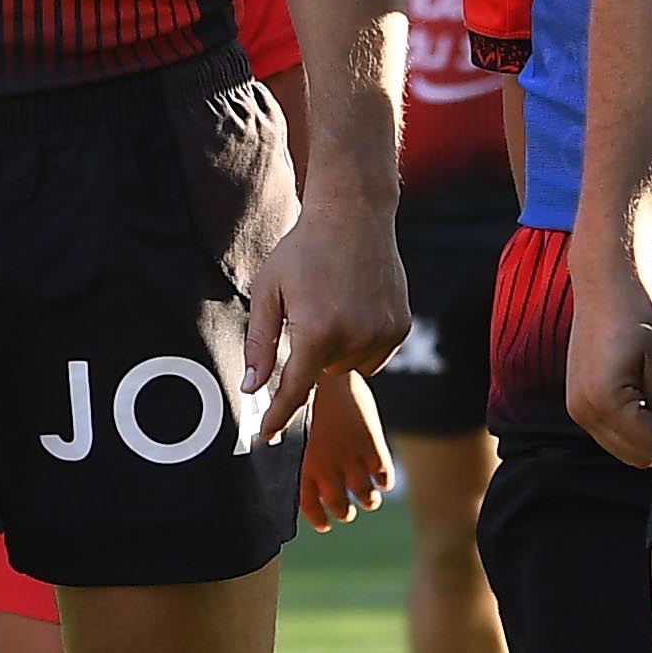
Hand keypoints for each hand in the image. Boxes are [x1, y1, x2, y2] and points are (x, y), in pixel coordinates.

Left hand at [240, 197, 408, 450]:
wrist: (353, 215)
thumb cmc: (303, 250)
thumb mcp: (268, 292)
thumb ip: (259, 344)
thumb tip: (251, 388)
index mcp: (316, 332)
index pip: (294, 391)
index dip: (279, 417)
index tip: (267, 437)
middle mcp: (354, 339)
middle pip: (322, 374)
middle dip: (310, 352)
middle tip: (309, 311)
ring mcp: (382, 335)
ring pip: (349, 368)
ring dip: (337, 349)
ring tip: (334, 305)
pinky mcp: (400, 328)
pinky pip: (374, 356)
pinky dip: (361, 343)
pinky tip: (355, 307)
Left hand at [296, 365, 396, 529]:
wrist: (321, 366)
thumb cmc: (294, 391)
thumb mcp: (284, 425)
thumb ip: (286, 447)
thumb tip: (275, 456)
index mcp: (300, 466)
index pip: (310, 507)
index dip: (319, 518)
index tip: (324, 522)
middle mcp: (326, 468)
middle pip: (340, 507)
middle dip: (344, 512)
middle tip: (346, 511)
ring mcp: (351, 458)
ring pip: (366, 499)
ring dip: (368, 502)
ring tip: (368, 500)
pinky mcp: (372, 445)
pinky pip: (385, 476)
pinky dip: (385, 482)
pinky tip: (383, 480)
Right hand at [564, 251, 651, 469]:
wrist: (604, 283)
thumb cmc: (639, 314)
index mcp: (605, 400)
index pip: (650, 447)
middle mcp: (583, 411)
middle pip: (634, 455)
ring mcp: (576, 408)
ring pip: (622, 447)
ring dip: (645, 436)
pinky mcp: (577, 401)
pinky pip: (610, 432)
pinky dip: (630, 426)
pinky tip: (646, 397)